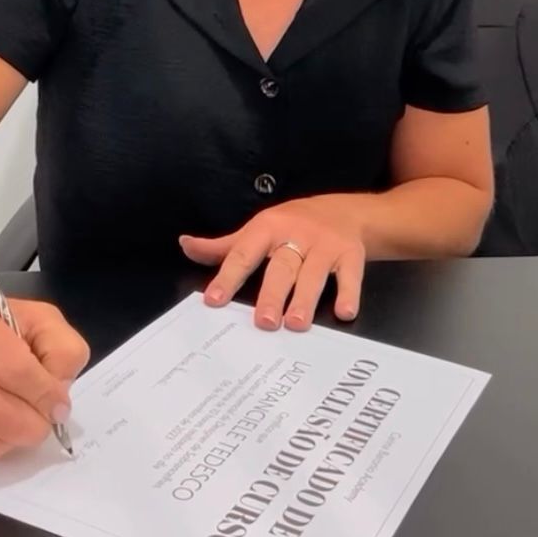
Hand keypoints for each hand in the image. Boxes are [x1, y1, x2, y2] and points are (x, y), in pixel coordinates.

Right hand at [0, 295, 89, 462]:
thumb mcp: (42, 319)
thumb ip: (61, 351)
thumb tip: (57, 401)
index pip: (15, 371)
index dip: (46, 394)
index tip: (61, 405)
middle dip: (34, 423)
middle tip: (47, 418)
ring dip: (17, 438)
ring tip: (27, 419)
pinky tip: (4, 427)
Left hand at [179, 196, 364, 330]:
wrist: (347, 212)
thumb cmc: (294, 225)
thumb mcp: (259, 229)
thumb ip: (224, 246)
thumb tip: (186, 245)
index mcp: (268, 228)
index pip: (244, 253)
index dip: (227, 277)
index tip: (214, 301)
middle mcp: (297, 235)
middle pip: (282, 267)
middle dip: (272, 294)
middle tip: (263, 323)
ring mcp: (325, 245)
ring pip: (313, 273)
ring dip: (305, 299)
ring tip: (295, 324)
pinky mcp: (351, 255)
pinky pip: (351, 276)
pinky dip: (349, 294)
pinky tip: (344, 313)